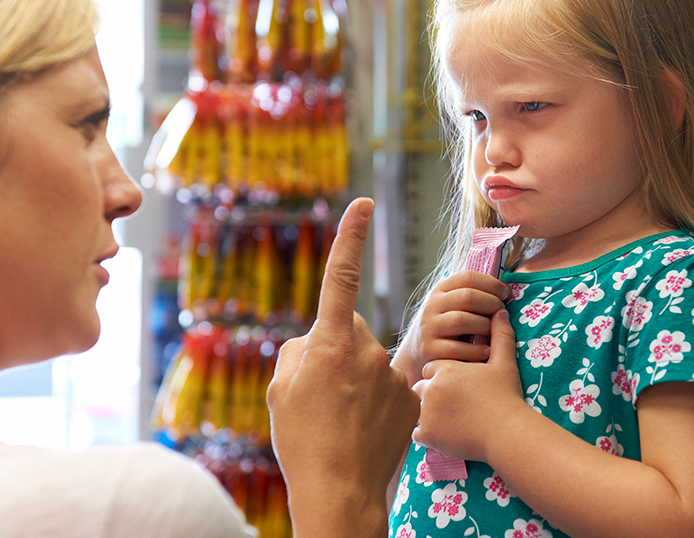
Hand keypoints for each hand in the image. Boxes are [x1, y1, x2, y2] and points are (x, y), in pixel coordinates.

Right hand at [267, 198, 419, 537]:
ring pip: (369, 361)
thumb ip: (299, 351)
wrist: (340, 490)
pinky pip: (389, 385)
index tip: (363, 203)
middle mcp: (366, 350)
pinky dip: (377, 401)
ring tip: (341, 419)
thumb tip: (317, 341)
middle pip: (349, 331)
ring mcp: (393, 374)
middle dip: (336, 350)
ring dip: (356, 380)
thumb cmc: (302, 440)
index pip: (341, 277)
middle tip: (321, 393)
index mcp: (330, 343)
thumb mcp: (282, 390)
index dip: (351, 237)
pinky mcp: (412, 396)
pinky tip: (365, 428)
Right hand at [392, 271, 508, 386]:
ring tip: (495, 332)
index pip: (468, 277)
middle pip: (468, 297)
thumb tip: (506, 290)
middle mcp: (432, 305)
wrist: (417, 353)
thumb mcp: (452, 304)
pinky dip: (476, 350)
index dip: (491, 284)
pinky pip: (456, 348)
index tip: (506, 293)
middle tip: (502, 313)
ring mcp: (429, 327)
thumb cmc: (446, 326)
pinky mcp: (429, 349)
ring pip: (462, 320)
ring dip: (485, 326)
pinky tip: (487, 351)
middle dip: (492, 304)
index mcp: (440, 289)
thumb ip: (472, 295)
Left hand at [411, 309, 526, 463]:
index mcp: (445, 368)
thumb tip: (500, 311)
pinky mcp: (427, 434)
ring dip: (427, 414)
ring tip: (448, 420)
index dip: (443, 377)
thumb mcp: (504, 363)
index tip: (457, 386)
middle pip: (421, 388)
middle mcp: (431, 387)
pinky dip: (427, 434)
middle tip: (452, 405)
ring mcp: (426, 412)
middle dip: (432, 395)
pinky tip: (444, 434)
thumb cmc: (506, 397)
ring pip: (416, 410)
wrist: (507, 431)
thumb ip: (500, 335)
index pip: (432, 368)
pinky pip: (416, 433)